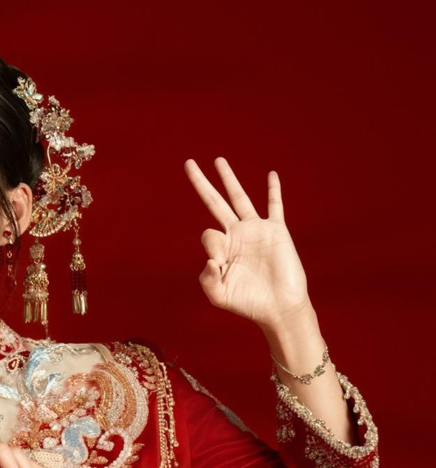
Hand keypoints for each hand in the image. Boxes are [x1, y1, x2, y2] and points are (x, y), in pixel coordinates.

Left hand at [184, 157, 311, 328]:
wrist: (279, 307)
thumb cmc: (248, 303)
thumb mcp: (219, 295)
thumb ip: (207, 279)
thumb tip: (211, 259)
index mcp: (221, 249)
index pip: (208, 234)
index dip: (212, 245)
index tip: (219, 262)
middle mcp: (236, 235)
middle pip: (215, 202)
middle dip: (202, 183)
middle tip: (188, 163)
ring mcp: (256, 231)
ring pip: (240, 198)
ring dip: (229, 179)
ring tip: (218, 161)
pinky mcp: (276, 231)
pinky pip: (274, 206)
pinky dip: (273, 191)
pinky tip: (271, 175)